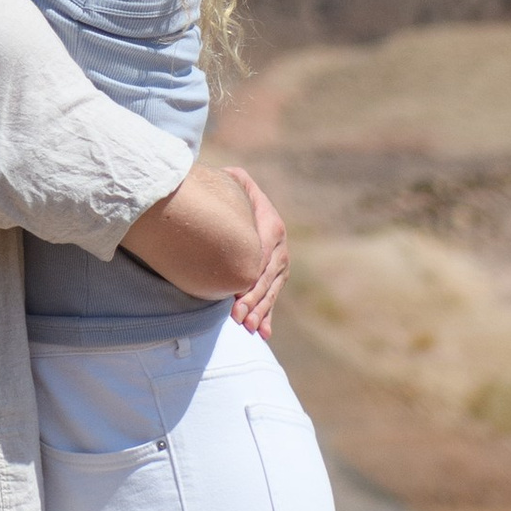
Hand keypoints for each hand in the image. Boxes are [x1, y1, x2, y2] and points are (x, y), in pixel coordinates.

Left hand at [223, 167, 287, 336]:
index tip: (235, 295)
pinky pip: (272, 296)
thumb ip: (234, 180)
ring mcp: (279, 262)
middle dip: (254, 299)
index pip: (263, 256)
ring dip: (261, 311)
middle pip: (267, 277)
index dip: (251, 277)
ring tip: (250, 328)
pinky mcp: (274, 275)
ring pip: (271, 290)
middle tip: (238, 316)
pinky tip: (264, 334)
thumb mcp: (235, 180)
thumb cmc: (232, 192)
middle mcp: (279, 246)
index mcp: (271, 225)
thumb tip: (230, 177)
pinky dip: (268, 316)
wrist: (242, 202)